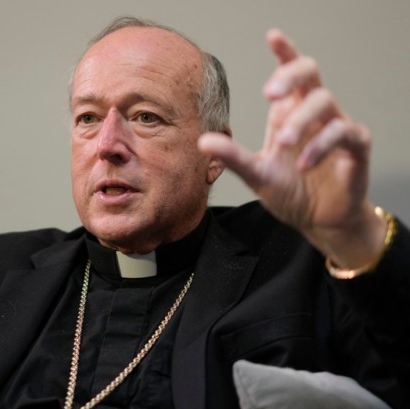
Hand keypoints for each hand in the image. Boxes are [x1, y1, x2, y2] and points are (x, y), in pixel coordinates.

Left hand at [199, 29, 386, 268]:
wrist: (318, 221)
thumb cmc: (291, 192)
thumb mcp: (256, 174)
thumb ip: (232, 157)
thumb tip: (202, 141)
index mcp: (288, 113)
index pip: (290, 73)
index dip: (285, 52)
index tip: (272, 36)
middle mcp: (312, 114)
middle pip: (310, 73)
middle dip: (289, 75)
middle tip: (268, 94)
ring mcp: (336, 127)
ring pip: (325, 101)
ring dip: (301, 122)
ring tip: (283, 145)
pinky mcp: (356, 146)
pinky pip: (344, 132)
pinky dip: (321, 146)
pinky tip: (305, 165)